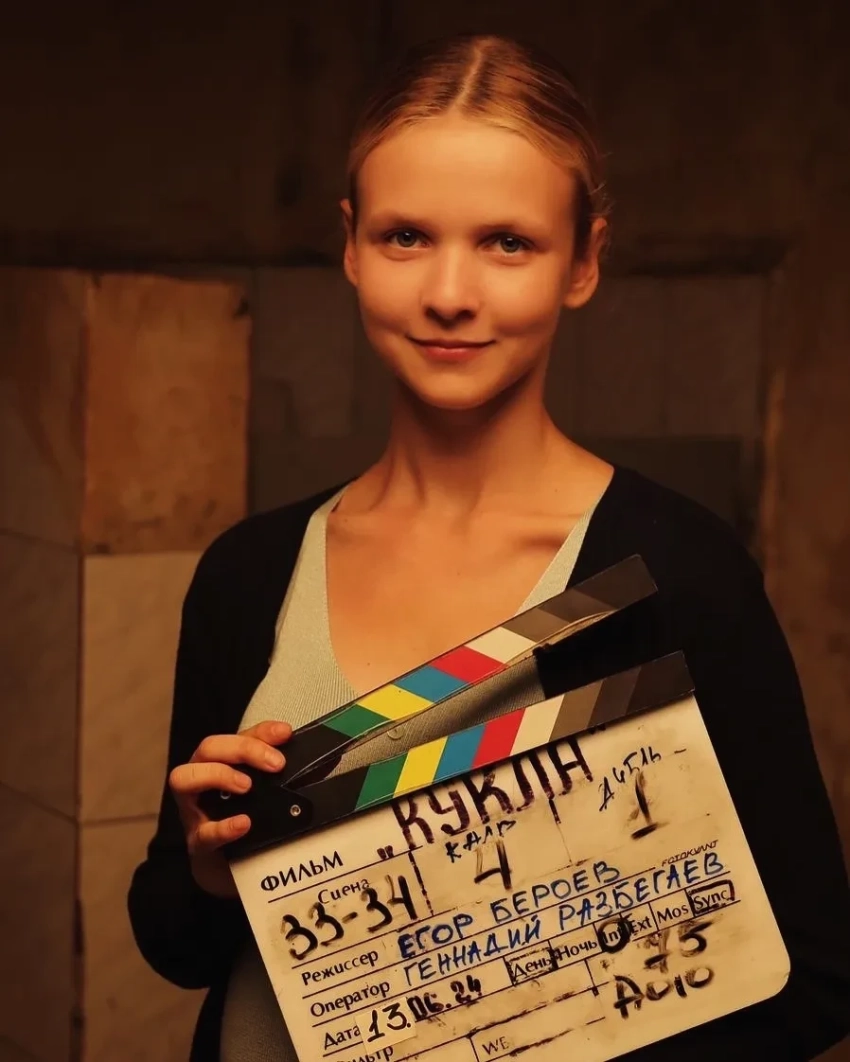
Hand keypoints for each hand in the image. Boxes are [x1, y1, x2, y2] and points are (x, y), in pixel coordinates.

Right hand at [169, 719, 292, 898]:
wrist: (228, 869)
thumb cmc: (247, 820)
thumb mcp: (266, 794)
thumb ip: (287, 777)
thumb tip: (327, 762)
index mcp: (223, 762)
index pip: (238, 736)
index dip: (262, 732)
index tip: (286, 733)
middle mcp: (203, 779)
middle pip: (208, 748)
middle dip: (243, 749)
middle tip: (274, 764)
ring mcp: (195, 810)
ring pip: (183, 778)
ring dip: (217, 775)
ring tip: (247, 786)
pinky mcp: (197, 843)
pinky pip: (203, 833)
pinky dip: (223, 827)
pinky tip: (243, 824)